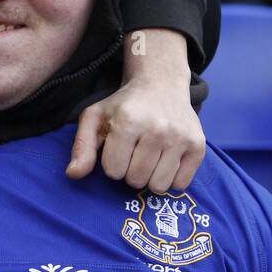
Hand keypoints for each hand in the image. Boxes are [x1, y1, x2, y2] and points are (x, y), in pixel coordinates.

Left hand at [67, 29, 205, 191]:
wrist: (160, 85)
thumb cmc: (123, 106)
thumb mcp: (95, 118)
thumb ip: (82, 146)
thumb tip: (73, 174)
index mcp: (128, 121)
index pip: (113, 170)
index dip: (111, 164)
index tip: (117, 149)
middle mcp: (157, 129)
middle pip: (136, 180)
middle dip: (130, 171)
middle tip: (133, 153)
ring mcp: (181, 137)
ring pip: (159, 186)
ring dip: (150, 177)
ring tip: (149, 157)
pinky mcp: (198, 145)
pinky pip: (181, 184)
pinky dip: (171, 178)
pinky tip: (165, 160)